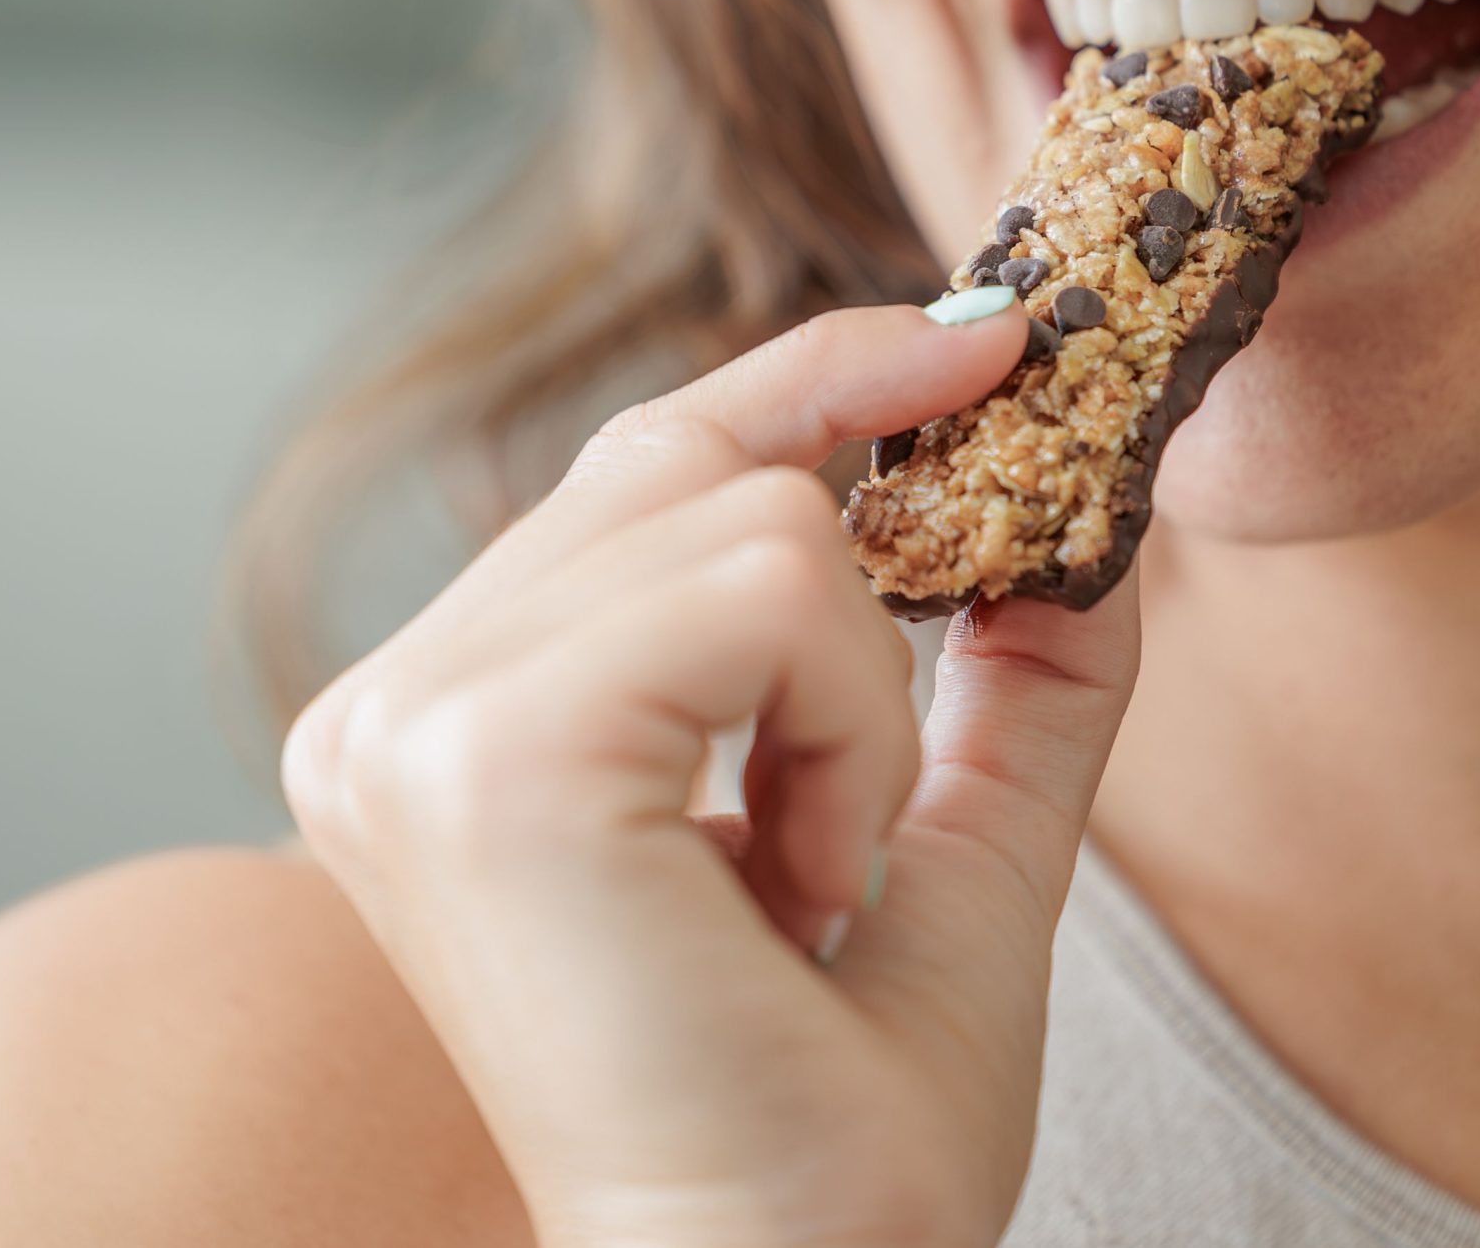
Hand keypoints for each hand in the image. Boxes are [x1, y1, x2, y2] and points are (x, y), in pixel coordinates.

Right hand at [283, 300, 1142, 1247]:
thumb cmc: (828, 1142)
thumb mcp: (941, 861)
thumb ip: (1001, 691)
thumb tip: (1093, 521)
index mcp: (446, 725)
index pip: (636, 466)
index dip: (813, 380)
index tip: (977, 337)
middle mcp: (386, 709)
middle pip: (686, 456)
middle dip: (853, 615)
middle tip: (862, 817)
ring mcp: (412, 726)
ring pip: (754, 513)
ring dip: (858, 706)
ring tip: (809, 887)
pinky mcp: (485, 755)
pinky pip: (769, 591)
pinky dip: (850, 735)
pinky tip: (798, 892)